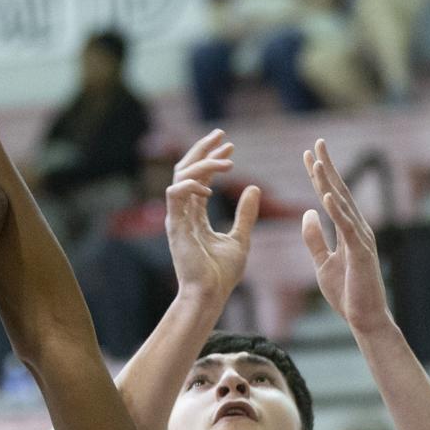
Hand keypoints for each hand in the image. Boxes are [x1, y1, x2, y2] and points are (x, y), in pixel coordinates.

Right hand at [165, 129, 259, 302]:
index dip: (213, 159)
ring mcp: (177, 218)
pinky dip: (190, 184)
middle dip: (202, 149)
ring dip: (203, 163)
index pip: (199, 177)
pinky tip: (209, 186)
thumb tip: (254, 189)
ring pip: (180, 177)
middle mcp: (183, 213)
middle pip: (185, 170)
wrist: (210, 295)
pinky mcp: (175, 226)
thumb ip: (245, 214)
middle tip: (221, 135)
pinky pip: (175, 194)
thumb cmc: (222, 274)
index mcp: (194, 215)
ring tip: (227, 160)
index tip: (231, 145)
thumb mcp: (240, 238)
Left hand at [301, 139, 392, 332]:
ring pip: (343, 205)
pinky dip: (336, 211)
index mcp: (347, 230)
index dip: (319, 176)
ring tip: (316, 163)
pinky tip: (327, 195)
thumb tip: (307, 213)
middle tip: (316, 143)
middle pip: (339, 192)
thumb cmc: (346, 292)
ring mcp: (361, 239)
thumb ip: (314, 238)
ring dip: (329, 183)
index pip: (330, 196)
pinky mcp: (361, 253)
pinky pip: (346, 228)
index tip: (308, 154)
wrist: (364, 319)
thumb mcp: (322, 262)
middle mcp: (357, 229)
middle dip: (326, 168)